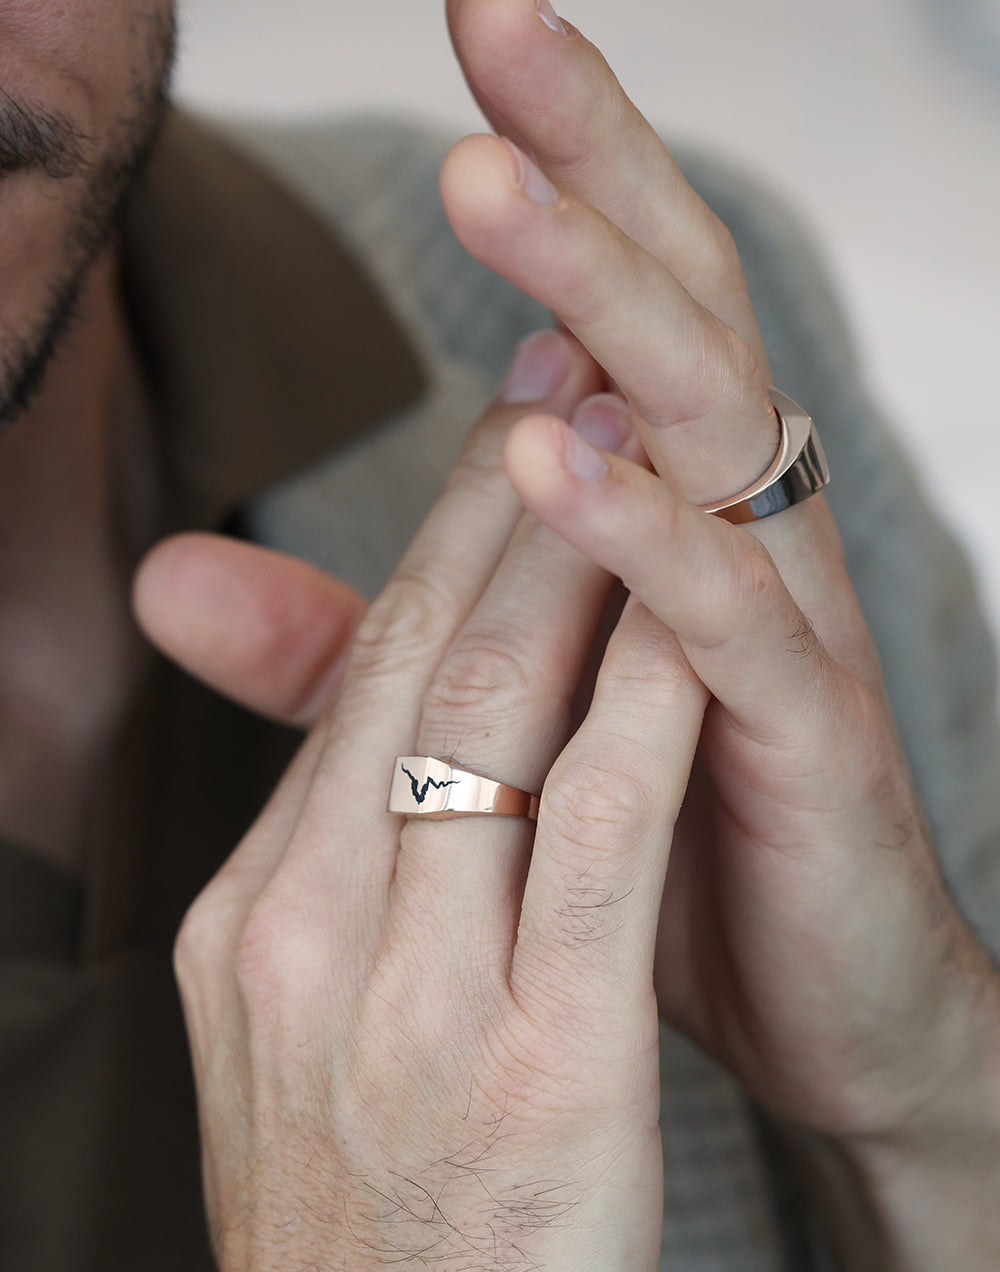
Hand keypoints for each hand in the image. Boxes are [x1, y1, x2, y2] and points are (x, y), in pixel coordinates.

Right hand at [136, 333, 709, 1270]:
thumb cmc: (373, 1195)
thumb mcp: (301, 1025)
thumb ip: (324, 862)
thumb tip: (350, 731)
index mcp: (254, 919)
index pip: (357, 687)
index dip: (432, 543)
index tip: (494, 431)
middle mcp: (307, 936)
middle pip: (412, 667)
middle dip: (495, 502)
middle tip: (555, 365)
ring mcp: (412, 999)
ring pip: (489, 720)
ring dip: (569, 559)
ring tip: (622, 434)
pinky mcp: (539, 1063)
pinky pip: (591, 834)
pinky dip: (636, 699)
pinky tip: (683, 608)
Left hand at [441, 3, 999, 1263]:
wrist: (821, 998)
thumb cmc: (662, 845)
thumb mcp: (489, 722)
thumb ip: (347, 647)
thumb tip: (175, 582)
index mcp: (669, 519)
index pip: (602, 315)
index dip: (549, 177)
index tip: (467, 48)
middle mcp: (738, 538)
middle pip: (671, 313)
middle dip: (589, 167)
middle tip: (496, 22)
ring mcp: (783, 628)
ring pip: (714, 431)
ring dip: (611, 306)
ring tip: (506, 196)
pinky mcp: (810, 737)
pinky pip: (731, 619)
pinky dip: (648, 538)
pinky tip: (558, 461)